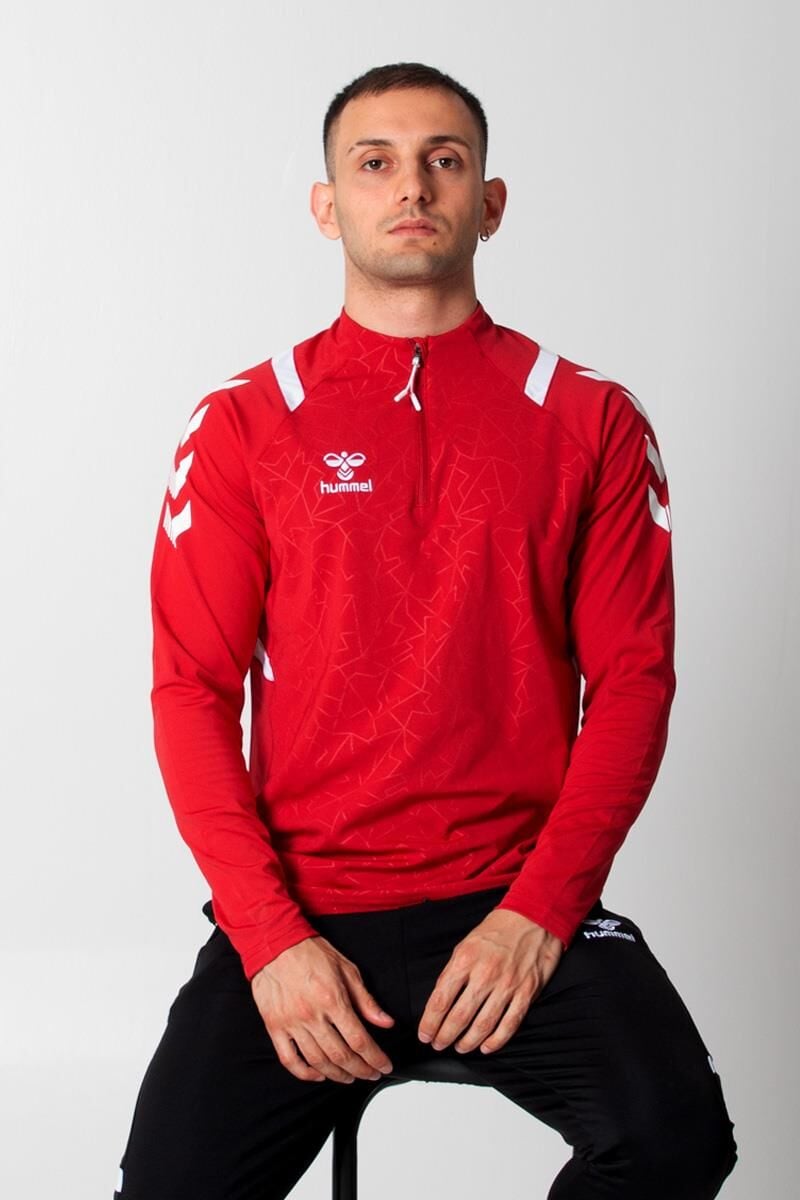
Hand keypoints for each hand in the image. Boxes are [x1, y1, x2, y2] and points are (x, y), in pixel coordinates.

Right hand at [251, 934, 395, 1084]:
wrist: (275, 943)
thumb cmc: (310, 952)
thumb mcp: (346, 969)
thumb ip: (366, 1000)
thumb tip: (385, 1021)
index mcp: (332, 1000)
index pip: (359, 1039)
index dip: (375, 1058)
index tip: (384, 1065)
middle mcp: (311, 1015)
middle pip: (341, 1055)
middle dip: (361, 1070)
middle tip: (371, 1074)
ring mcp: (291, 1023)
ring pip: (317, 1061)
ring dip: (337, 1075)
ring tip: (349, 1076)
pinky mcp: (274, 1027)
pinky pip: (289, 1059)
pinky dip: (305, 1073)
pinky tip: (318, 1074)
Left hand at [417, 908, 564, 1055]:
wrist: (533, 917)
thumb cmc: (497, 930)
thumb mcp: (466, 944)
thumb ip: (453, 971)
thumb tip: (440, 998)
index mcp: (465, 960)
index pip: (441, 1000)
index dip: (430, 1022)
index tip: (425, 1034)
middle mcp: (485, 974)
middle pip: (459, 1017)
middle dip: (445, 1036)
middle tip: (438, 1044)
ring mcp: (507, 985)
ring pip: (483, 1025)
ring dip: (468, 1042)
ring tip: (459, 1047)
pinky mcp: (526, 993)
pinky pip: (509, 1024)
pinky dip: (496, 1041)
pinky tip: (486, 1047)